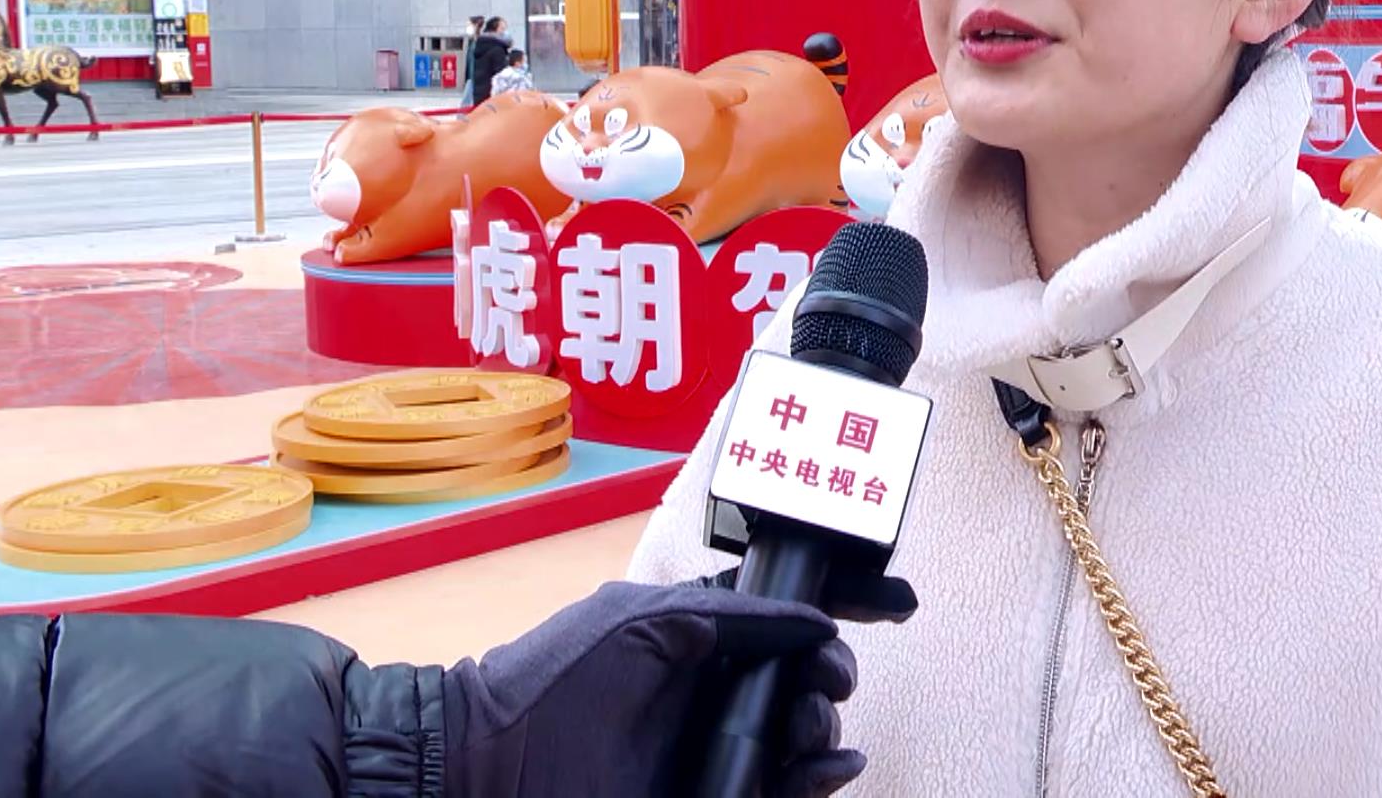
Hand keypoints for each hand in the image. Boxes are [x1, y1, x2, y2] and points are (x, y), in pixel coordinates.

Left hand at [445, 577, 914, 797]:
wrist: (486, 767)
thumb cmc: (553, 681)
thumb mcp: (642, 622)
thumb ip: (731, 613)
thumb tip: (812, 622)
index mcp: (698, 637)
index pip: (787, 614)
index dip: (844, 602)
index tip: (894, 603)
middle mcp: (713, 692)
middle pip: (807, 678)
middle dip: (834, 674)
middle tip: (830, 680)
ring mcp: (713, 750)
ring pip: (805, 738)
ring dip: (823, 728)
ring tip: (808, 732)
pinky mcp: (713, 794)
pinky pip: (786, 791)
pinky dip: (818, 778)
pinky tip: (825, 768)